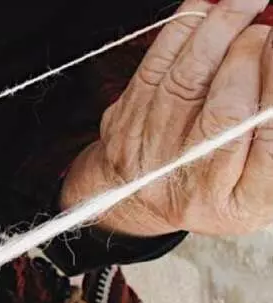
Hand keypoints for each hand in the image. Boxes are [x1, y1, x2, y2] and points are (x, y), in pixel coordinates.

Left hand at [61, 0, 272, 236]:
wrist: (142, 195)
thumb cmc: (218, 178)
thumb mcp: (259, 172)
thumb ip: (271, 122)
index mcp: (241, 201)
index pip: (268, 138)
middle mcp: (194, 182)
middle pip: (226, 113)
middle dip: (250, 58)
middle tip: (266, 27)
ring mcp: (153, 155)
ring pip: (186, 83)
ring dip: (218, 33)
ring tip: (245, 3)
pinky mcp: (126, 126)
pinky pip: (154, 68)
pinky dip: (182, 33)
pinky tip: (206, 10)